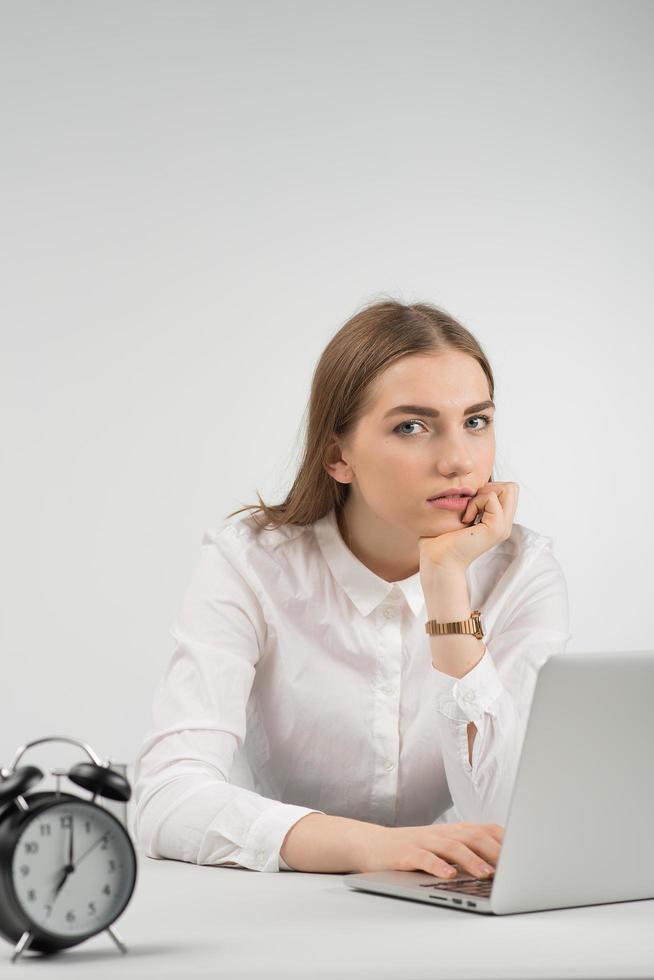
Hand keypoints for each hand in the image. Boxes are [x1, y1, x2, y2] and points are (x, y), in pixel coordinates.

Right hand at [358, 821, 503, 878]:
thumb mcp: (444, 848)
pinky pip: (425, 858)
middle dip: (495, 851)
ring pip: (452, 847)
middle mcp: (443, 832)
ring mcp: (424, 841)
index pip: (486, 830)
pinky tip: (448, 876)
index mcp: (455, 831)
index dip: (507, 841)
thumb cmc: (415, 850)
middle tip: (513, 868)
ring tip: (486, 874)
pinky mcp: (407, 852)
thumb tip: (503, 870)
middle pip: (474, 836)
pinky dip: (438, 866)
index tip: (525, 854)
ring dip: (471, 860)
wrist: (374, 844)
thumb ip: (469, 852)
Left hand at [419, 481, 518, 572]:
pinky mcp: (496, 528)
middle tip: (470, 506)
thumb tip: (470, 479)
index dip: (488, 488)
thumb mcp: (460, 511)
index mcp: (497, 521)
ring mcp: (503, 527)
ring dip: (482, 495)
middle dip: (488, 488)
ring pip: (508, 488)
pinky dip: (475, 503)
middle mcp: (504, 524)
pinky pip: (491, 497)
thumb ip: (472, 498)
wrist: (437, 559)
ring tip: (468, 513)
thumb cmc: (440, 537)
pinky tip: (465, 520)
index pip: (508, 489)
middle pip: (511, 487)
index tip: (469, 505)